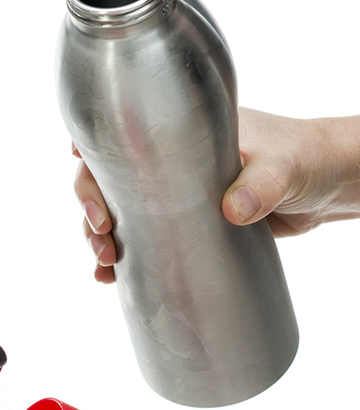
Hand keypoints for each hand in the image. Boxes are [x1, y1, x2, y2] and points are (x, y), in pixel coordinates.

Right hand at [73, 109, 359, 281]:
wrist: (332, 185)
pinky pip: (144, 238)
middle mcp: (168, 161)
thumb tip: (232, 210)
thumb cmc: (307, 157)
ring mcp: (173, 194)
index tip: (78, 163)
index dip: (91, 145)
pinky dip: (125, 257)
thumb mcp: (285, 166)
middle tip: (101, 233)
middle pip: (108, 177)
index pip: (122, 130)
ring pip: (120, 211)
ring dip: (100, 236)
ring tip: (105, 264)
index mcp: (180, 131)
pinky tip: (112, 279)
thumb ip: (260, 184)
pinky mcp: (187, 224)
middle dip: (91, 204)